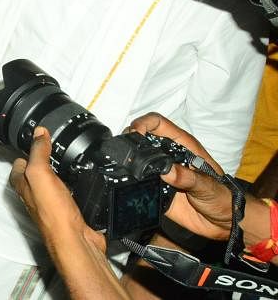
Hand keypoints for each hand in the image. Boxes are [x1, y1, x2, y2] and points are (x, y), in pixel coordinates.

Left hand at [11, 128, 105, 253]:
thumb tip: (39, 132)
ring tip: (65, 158)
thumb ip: (38, 152)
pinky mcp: (67, 210)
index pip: (19, 161)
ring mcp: (50, 203)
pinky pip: (67, 192)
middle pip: (35, 171)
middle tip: (51, 145)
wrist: (75, 240)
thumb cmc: (53, 212)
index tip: (35, 137)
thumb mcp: (40, 174)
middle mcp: (33, 194)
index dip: (26, 148)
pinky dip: (71, 184)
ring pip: (51, 181)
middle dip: (42, 159)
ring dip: (57, 171)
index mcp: (22, 184)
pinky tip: (78, 180)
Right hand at [129, 113, 231, 239]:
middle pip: (140, 138)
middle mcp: (167, 156)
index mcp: (182, 146)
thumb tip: (166, 171)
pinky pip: (136, 183)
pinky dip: (128, 183)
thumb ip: (189, 178)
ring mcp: (158, 173)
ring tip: (121, 169)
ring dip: (126, 162)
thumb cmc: (224, 198)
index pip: (157, 123)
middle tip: (124, 153)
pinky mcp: (153, 190)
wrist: (225, 223)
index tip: (134, 134)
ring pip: (135, 160)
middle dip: (129, 141)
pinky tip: (125, 186)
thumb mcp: (209, 187)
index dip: (143, 123)